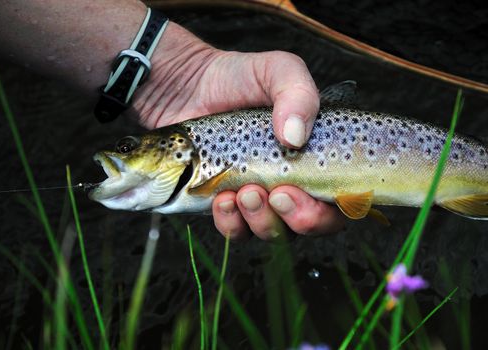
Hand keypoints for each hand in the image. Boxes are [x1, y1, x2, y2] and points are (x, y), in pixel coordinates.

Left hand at [132, 24, 344, 239]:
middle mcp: (291, 182)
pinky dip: (231, 222)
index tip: (298, 189)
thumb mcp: (276, 70)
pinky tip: (221, 200)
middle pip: (310, 223)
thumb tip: (296, 137)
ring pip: (272, 230)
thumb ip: (298, 92)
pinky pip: (236, 230)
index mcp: (314, 156)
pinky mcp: (226, 204)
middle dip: (297, 218)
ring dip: (262, 220)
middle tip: (276, 194)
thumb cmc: (237, 78)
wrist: (186, 87)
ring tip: (245, 193)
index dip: (328, 210)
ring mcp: (258, 197)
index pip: (340, 200)